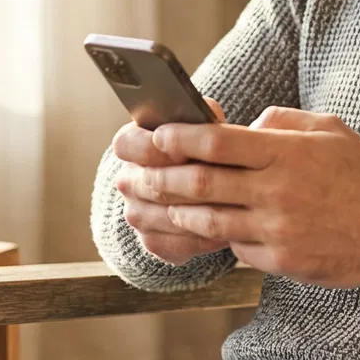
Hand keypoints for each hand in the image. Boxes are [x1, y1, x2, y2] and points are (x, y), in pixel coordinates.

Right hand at [111, 99, 230, 264]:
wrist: (201, 186)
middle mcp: (129, 180)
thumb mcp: (206, 126)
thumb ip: (209, 118)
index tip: (182, 150)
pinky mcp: (152, 241)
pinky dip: (199, 239)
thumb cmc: (203, 149)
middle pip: (147, 184)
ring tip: (232, 210)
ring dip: (196, 214)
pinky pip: (172, 244)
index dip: (152, 148)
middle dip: (185, 184)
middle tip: (220, 184)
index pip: (127, 144)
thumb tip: (233, 115)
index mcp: (132, 143)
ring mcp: (137, 213)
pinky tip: (225, 233)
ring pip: (161, 217)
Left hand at [115, 107, 359, 288]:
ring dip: (168, 214)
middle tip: (129, 176)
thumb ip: (282, 122)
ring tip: (141, 208)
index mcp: (286, 153)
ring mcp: (277, 228)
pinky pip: (234, 248)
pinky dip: (214, 238)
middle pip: (201, 183)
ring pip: (207, 221)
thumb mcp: (329, 130)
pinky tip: (191, 231)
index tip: (155, 137)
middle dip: (158, 179)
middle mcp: (276, 191)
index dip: (179, 139)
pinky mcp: (281, 260)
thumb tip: (243, 126)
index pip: (217, 142)